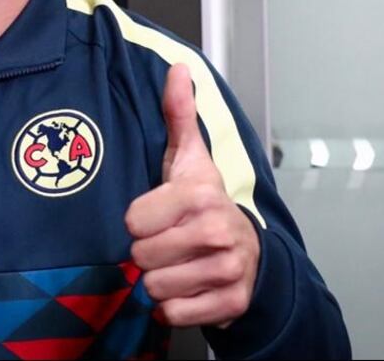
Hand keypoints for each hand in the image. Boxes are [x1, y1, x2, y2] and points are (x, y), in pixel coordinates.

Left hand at [124, 64, 259, 327]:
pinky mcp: (230, 304)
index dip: (138, 221)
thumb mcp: (189, 158)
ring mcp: (227, 270)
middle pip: (142, 256)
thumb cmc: (206, 203)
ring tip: (177, 263)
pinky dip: (174, 307)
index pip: (133, 221)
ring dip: (159, 280)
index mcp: (201, 195)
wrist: (250, 252)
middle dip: (148, 252)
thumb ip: (178, 115)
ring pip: (155, 288)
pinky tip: (187, 287)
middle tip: (167, 242)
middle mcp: (218, 232)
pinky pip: (174, 314)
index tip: (155, 216)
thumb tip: (177, 69)